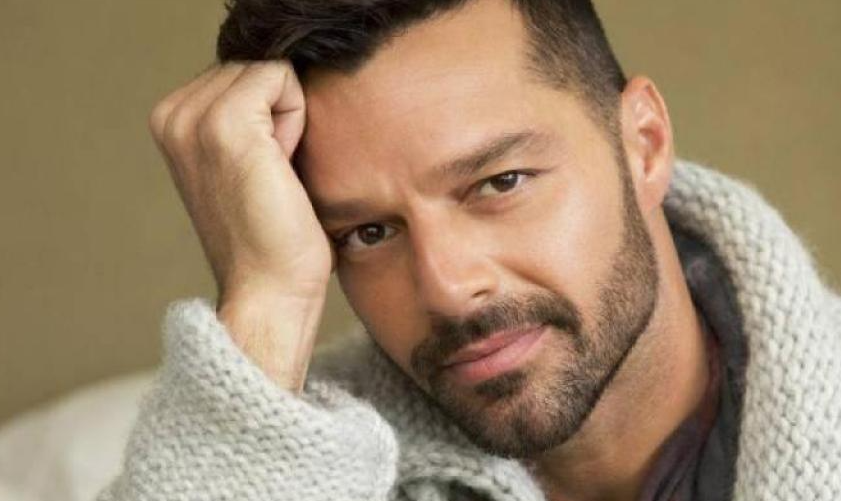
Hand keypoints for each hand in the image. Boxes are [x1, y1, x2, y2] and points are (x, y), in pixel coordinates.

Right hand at [149, 61, 331, 390]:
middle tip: (271, 174)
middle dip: (278, 113)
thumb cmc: (270, 239)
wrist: (266, 291)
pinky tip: (283, 166)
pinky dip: (297, 117)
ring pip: (269, 71)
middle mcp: (172, 115)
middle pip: (256, 67)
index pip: (242, 73)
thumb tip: (275, 82)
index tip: (261, 170)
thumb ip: (246, 119)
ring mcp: (193, 119)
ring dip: (288, 117)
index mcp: (171, 122)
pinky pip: (280, 77)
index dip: (269, 117)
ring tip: (274, 173)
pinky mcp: (226, 126)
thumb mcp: (246, 165)